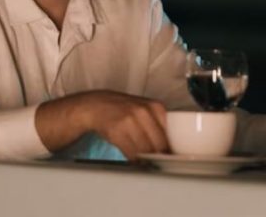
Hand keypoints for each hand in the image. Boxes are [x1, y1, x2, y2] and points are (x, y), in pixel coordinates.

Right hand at [35, 90, 168, 160]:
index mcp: (155, 106)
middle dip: (157, 156)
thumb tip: (170, 147)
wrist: (95, 105)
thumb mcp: (143, 108)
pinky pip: (131, 154)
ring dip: (145, 159)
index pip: (169, 135)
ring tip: (143, 159)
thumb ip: (157, 122)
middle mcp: (143, 112)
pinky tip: (133, 158)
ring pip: (145, 151)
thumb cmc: (122, 109)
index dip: (168, 148)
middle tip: (154, 160)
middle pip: (159, 145)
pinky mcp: (117, 132)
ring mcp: (130, 121)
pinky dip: (134, 160)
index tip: (166, 156)